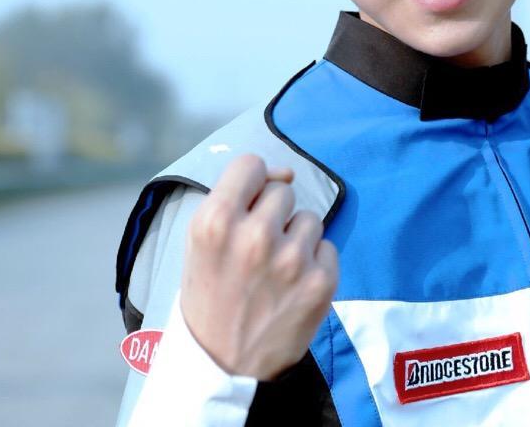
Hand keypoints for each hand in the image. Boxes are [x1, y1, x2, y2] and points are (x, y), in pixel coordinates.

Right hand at [180, 153, 338, 379]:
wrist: (222, 365)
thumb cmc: (211, 295)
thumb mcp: (201, 243)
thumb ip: (237, 198)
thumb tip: (286, 174)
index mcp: (215, 222)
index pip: (250, 165)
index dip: (251, 183)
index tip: (248, 204)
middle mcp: (255, 236)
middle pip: (282, 192)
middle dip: (273, 216)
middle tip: (256, 252)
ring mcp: (292, 260)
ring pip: (309, 219)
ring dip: (296, 240)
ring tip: (274, 273)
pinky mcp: (321, 281)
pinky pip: (328, 247)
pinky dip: (314, 264)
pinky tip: (292, 288)